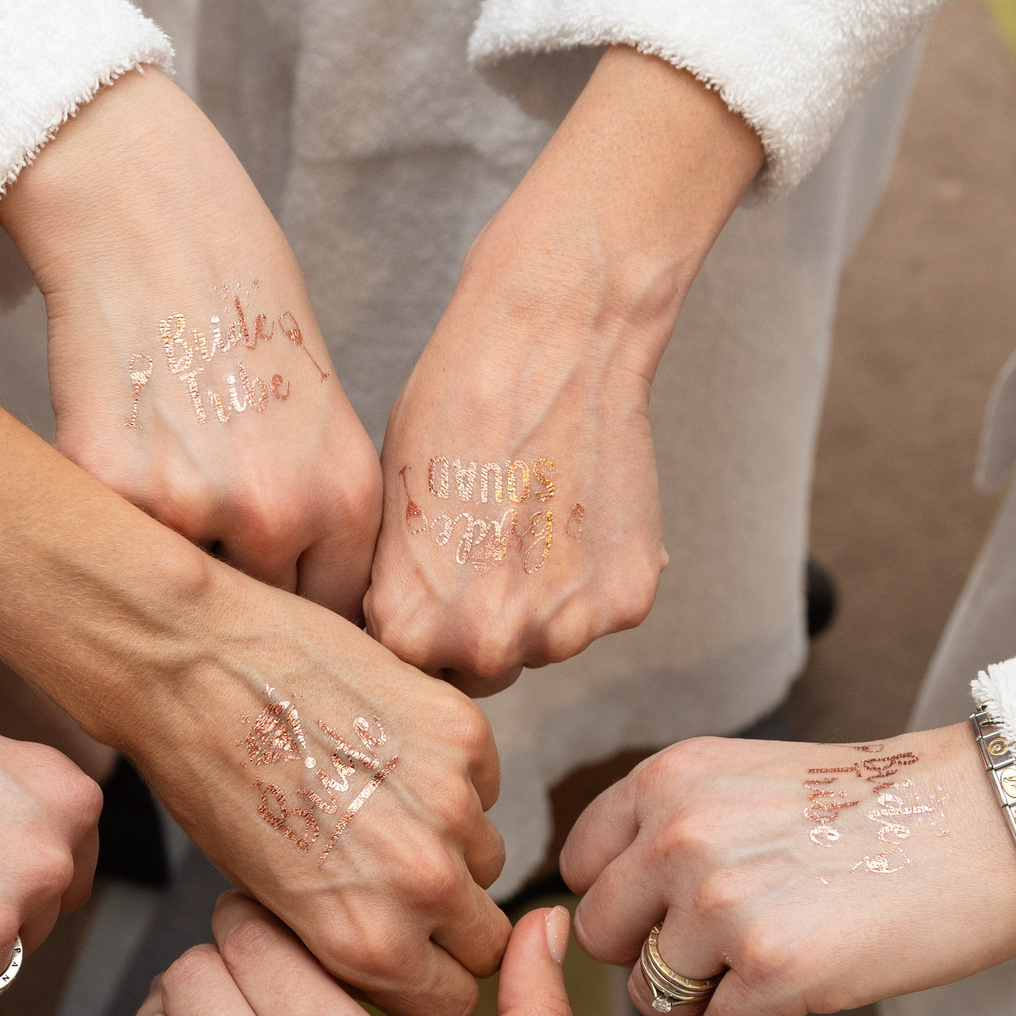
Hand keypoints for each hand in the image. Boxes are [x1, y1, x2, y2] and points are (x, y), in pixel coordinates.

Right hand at [0, 68, 381, 614]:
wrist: (155, 224)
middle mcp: (278, 514)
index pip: (329, 621)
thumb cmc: (244, 310)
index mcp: (346, 500)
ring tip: (157, 496)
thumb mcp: (321, 418)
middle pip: (253, 619)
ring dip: (164, 567)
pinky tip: (115, 462)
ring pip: (176, 593)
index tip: (271, 616)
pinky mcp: (109, 485)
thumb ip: (319, 514)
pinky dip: (105, 523)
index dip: (294, 620)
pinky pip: (109, 545)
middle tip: (203, 558)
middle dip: (228, 599)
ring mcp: (191, 505)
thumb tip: (306, 613)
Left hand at [121, 565, 512, 1015]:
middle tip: (403, 881)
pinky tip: (385, 752)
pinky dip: (449, 777)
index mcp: (368, 941)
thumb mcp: (267, 902)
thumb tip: (394, 972)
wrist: (191, 666)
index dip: (434, 981)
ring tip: (379, 805)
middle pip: (486, 937)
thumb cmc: (209, 784)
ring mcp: (451, 803)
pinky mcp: (463, 732)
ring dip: (451, 844)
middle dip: (453, 922)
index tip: (418, 958)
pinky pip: (483, 782)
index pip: (454, 1003)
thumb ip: (344, 945)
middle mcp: (422, 882)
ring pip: (487, 855)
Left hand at [369, 234, 667, 695]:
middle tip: (487, 550)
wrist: (550, 345)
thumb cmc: (452, 409)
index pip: (409, 670)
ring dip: (539, 603)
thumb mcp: (388, 509)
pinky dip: (591, 577)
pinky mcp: (627, 602)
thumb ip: (396, 591)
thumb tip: (401, 637)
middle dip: (479, 627)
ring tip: (531, 518)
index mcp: (411, 630)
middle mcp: (488, 645)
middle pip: (481, 671)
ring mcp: (566, 629)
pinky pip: (598, 610)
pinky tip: (576, 511)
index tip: (432, 586)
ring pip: (544, 643)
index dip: (420, 626)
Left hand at [561, 727, 1015, 1015]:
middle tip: (722, 958)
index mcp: (669, 779)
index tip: (673, 912)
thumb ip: (676, 826)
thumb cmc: (883, 806)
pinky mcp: (773, 970)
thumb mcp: (750, 782)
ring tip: (767, 979)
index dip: (624, 902)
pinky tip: (801, 1003)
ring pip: (654, 997)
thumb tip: (609, 902)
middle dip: (654, 959)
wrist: (994, 821)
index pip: (580, 866)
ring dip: (704, 1004)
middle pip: (604, 938)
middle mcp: (679, 835)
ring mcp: (722, 904)